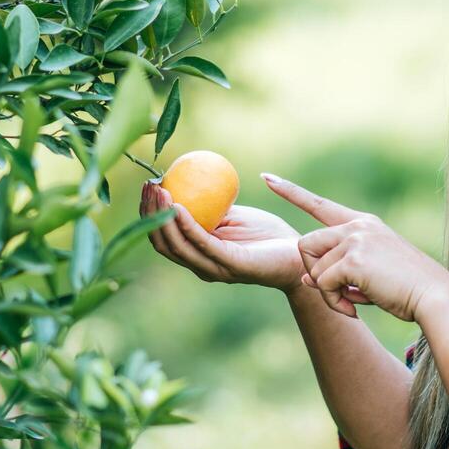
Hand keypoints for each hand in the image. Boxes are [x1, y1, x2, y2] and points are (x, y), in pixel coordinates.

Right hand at [140, 178, 305, 291]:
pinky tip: (179, 207)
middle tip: (148, 186)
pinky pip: (204, 244)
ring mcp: (215, 268)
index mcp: (199, 254)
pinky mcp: (232, 265)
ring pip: (178, 246)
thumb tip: (189, 180)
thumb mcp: (234, 217)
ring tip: (160, 191)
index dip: (150, 213)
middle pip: (163, 243)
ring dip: (163, 218)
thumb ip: (211, 207)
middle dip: (150, 214)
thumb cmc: (268, 235)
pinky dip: (187, 225)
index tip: (148, 184)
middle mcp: (202, 265)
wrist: (301, 255)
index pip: (164, 237)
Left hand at [261, 172, 448, 322]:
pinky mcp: (354, 259)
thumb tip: (307, 281)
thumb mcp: (368, 277)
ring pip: (313, 269)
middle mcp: (357, 226)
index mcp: (363, 224)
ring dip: (327, 293)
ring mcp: (355, 239)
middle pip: (305, 245)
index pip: (319, 204)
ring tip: (352, 302)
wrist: (434, 296)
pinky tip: (355, 308)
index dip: (290, 192)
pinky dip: (335, 302)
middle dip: (314, 274)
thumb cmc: (406, 289)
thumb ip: (338, 272)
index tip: (266, 177)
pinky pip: (323, 284)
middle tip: (338, 293)